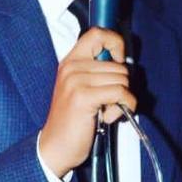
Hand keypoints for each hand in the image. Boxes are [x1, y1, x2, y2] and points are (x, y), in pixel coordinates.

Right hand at [38, 27, 136, 177]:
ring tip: (104, 111)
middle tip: (106, 103)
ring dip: (121, 100)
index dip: (115, 43)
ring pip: (122, 80)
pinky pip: (121, 93)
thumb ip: (98, 73)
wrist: (55, 147)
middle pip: (119, 65)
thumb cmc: (73, 121)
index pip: (97, 33)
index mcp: (70, 61)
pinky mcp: (83, 96)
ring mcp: (76, 81)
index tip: (119, 61)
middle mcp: (72, 67)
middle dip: (121, 87)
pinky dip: (124, 107)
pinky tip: (107, 117)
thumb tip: (125, 64)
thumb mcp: (82, 89)